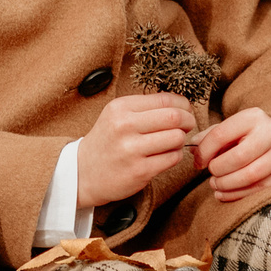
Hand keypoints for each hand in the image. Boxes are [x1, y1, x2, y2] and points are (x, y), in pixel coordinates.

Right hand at [77, 93, 196, 210]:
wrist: (82, 172)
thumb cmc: (106, 141)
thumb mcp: (117, 115)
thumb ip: (144, 107)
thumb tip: (180, 104)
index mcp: (121, 108)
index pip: (165, 99)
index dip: (183, 105)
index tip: (185, 110)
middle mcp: (125, 126)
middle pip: (174, 117)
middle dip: (188, 121)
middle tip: (188, 125)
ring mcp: (132, 150)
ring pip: (177, 138)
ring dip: (181, 140)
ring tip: (172, 142)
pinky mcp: (140, 171)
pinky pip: (172, 158)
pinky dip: (175, 156)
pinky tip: (165, 156)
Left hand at [195, 108, 270, 198]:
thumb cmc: (247, 140)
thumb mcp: (230, 131)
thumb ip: (209, 137)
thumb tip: (191, 148)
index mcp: (253, 117)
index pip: (221, 134)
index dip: (204, 151)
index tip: (198, 162)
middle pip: (238, 157)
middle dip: (217, 170)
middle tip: (210, 174)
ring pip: (249, 176)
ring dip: (226, 184)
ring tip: (216, 184)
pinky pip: (258, 191)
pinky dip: (237, 196)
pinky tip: (225, 193)